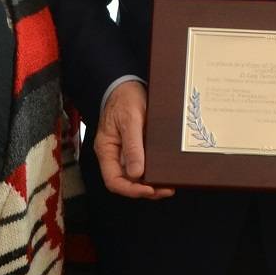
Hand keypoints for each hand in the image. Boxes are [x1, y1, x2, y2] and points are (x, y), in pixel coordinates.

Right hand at [92, 81, 172, 199]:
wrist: (127, 83)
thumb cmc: (124, 98)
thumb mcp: (130, 120)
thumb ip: (132, 146)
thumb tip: (136, 173)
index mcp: (106, 150)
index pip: (113, 181)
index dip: (131, 190)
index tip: (149, 190)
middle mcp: (114, 155)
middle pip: (125, 183)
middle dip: (145, 190)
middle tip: (166, 189)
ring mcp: (124, 152)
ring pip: (135, 177)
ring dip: (151, 184)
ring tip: (168, 185)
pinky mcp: (135, 148)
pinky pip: (142, 166)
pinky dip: (152, 173)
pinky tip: (164, 173)